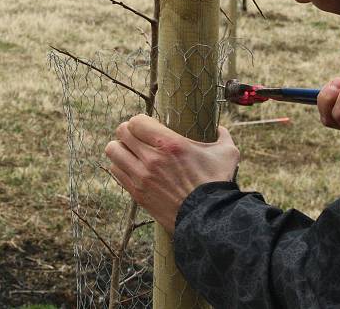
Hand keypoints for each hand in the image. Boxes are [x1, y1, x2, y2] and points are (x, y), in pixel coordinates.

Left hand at [105, 114, 239, 232]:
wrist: (208, 218)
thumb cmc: (217, 183)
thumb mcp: (226, 153)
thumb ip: (222, 135)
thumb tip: (219, 128)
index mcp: (170, 144)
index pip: (136, 121)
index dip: (140, 121)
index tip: (148, 126)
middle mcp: (151, 159)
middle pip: (121, 132)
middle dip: (129, 132)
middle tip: (139, 137)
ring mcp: (141, 177)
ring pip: (113, 151)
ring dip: (121, 148)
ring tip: (132, 151)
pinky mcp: (137, 193)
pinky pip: (115, 171)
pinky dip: (121, 166)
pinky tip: (133, 167)